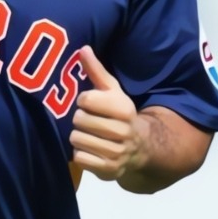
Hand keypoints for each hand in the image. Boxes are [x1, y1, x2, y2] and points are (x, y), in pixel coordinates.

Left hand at [70, 46, 145, 181]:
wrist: (140, 147)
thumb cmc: (119, 114)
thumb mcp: (111, 91)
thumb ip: (96, 70)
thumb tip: (83, 48)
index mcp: (124, 109)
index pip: (86, 100)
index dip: (84, 101)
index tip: (90, 103)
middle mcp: (123, 131)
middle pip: (79, 120)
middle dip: (80, 120)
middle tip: (88, 121)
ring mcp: (117, 153)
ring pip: (77, 139)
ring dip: (79, 137)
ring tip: (89, 135)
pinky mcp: (109, 170)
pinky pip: (80, 158)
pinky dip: (81, 154)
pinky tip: (91, 149)